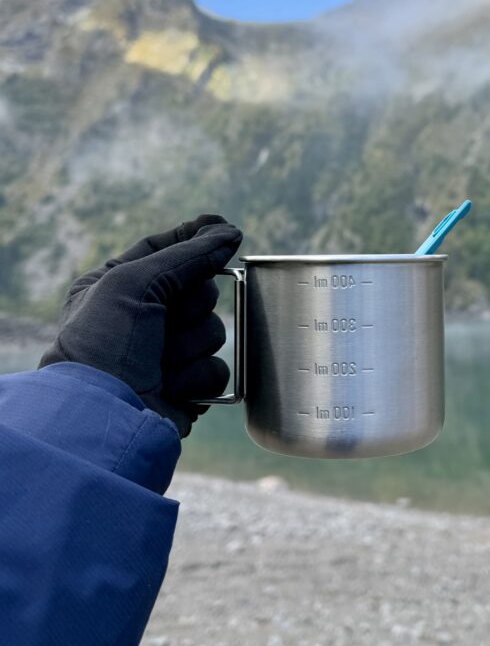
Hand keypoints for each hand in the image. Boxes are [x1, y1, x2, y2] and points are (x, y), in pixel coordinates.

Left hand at [39, 214, 242, 435]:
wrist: (102, 416)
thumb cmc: (102, 344)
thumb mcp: (135, 282)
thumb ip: (187, 255)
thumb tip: (229, 232)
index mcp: (117, 287)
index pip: (164, 251)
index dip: (195, 239)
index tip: (225, 228)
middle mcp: (142, 319)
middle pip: (201, 291)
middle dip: (191, 306)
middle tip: (166, 322)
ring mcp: (166, 355)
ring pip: (214, 330)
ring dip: (191, 346)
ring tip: (160, 364)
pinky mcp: (185, 388)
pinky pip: (217, 369)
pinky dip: (197, 378)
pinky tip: (172, 388)